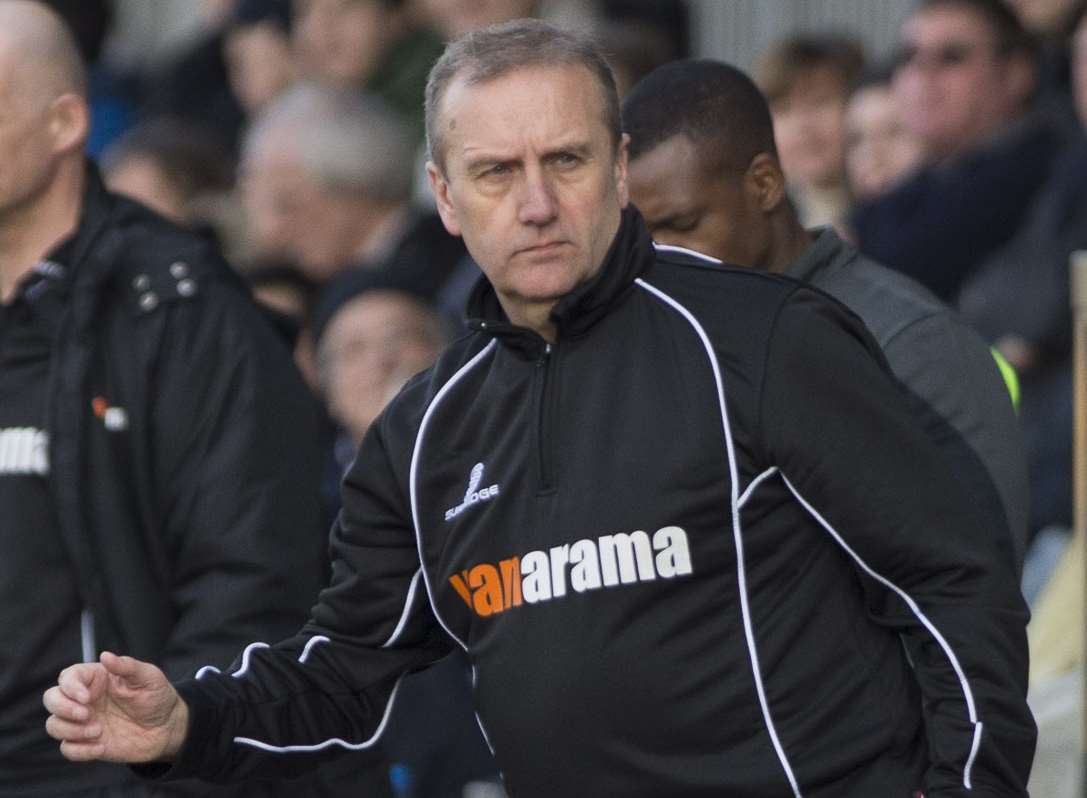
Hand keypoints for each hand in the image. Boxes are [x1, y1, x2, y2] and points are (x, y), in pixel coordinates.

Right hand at [43, 651, 188, 763]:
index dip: (70, 687)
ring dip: (70, 730)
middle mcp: (85, 699)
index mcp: (96, 678)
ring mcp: (83, 722)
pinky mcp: (86, 743)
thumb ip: (128, 666)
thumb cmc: (157, 696)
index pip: (68, 677)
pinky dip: (79, 750)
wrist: (167, 727)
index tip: (87, 698)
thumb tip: (105, 656)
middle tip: (86, 714)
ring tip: (98, 731)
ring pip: (54, 725)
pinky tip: (101, 746)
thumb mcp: (149, 677)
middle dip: (62, 708)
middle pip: (51, 699)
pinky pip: (67, 749)